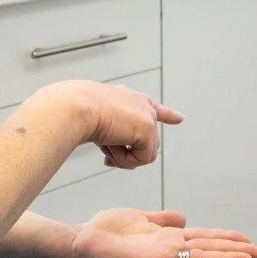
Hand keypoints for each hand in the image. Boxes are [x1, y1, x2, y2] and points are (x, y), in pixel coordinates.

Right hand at [40, 80, 184, 169]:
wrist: (76, 106)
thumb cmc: (78, 112)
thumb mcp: (97, 121)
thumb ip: (114, 134)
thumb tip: (123, 153)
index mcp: (128, 97)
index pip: (152, 107)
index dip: (167, 115)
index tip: (179, 118)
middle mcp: (141, 103)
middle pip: (145, 143)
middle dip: (126, 153)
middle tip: (106, 153)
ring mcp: (147, 115)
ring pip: (143, 154)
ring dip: (123, 157)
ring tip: (105, 146)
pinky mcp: (148, 128)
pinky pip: (142, 159)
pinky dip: (125, 160)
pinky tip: (111, 147)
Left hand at [69, 208, 256, 257]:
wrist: (84, 241)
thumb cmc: (107, 231)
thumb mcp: (140, 218)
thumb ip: (162, 219)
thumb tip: (184, 217)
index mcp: (168, 237)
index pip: (204, 237)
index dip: (226, 238)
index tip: (248, 239)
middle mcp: (170, 248)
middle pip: (210, 248)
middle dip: (235, 250)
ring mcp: (162, 257)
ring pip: (201, 257)